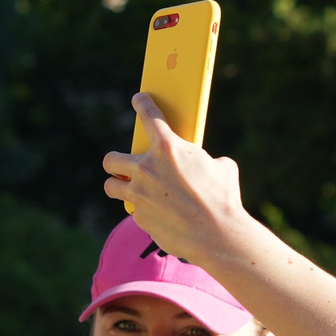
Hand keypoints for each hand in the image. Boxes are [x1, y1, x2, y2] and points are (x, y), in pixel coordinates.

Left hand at [100, 100, 248, 262]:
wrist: (218, 235)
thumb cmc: (223, 199)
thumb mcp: (222, 168)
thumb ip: (204, 160)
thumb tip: (204, 165)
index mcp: (168, 148)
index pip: (149, 116)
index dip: (142, 104)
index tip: (139, 100)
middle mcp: (146, 169)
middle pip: (112, 159)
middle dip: (116, 161)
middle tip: (125, 165)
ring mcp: (139, 195)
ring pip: (111, 186)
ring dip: (118, 185)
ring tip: (127, 188)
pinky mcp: (140, 218)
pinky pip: (134, 211)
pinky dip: (143, 211)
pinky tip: (157, 213)